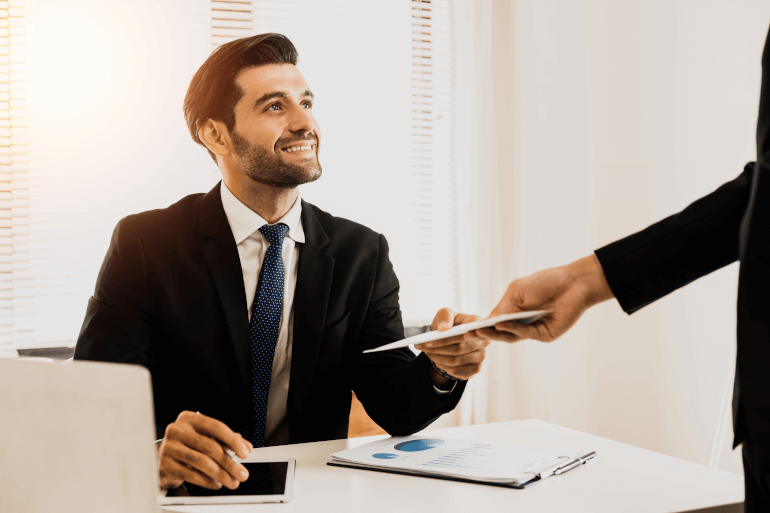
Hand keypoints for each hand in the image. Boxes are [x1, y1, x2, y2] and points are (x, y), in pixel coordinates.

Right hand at [157, 411, 252, 489]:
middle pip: (210, 446)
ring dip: (220, 474)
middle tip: (241, 474)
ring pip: (201, 461)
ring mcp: (169, 447)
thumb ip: (228, 440)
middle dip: (229, 462)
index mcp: (190, 418)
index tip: (245, 453)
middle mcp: (178, 430)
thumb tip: (246, 447)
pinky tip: (216, 483)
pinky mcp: (164, 464)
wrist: (162, 457)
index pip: (216, 427)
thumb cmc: (188, 445)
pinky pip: (190, 474)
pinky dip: (206, 481)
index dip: (233, 441)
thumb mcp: (207, 437)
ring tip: (231, 481)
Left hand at [415, 308, 490, 381]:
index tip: (434, 338)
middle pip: (459, 348)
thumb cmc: (450, 323)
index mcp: (478, 324)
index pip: (465, 332)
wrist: (451, 337)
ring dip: (437, 357)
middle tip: (423, 346)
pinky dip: (442, 366)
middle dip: (438, 348)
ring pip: (456, 361)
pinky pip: (457, 371)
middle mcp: (484, 341)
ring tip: (426, 352)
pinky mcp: (476, 368)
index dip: (450, 337)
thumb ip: (445, 316)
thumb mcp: (445, 314)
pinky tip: (435, 359)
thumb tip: (444, 329)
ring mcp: (481, 356)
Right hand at [477, 255, 613, 342]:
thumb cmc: (545, 282)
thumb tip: (486, 321)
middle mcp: (521, 323)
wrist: (572, 282)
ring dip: (495, 333)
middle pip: (499, 331)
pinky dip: (512, 330)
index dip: (479, 326)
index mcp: (513, 312)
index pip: (493, 322)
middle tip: (468, 335)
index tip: (464, 328)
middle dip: (483, 333)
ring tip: (480, 332)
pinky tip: (501, 324)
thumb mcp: (517, 291)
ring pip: (510, 336)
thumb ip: (502, 307)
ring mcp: (532, 330)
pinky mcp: (544, 335)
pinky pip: (525, 334)